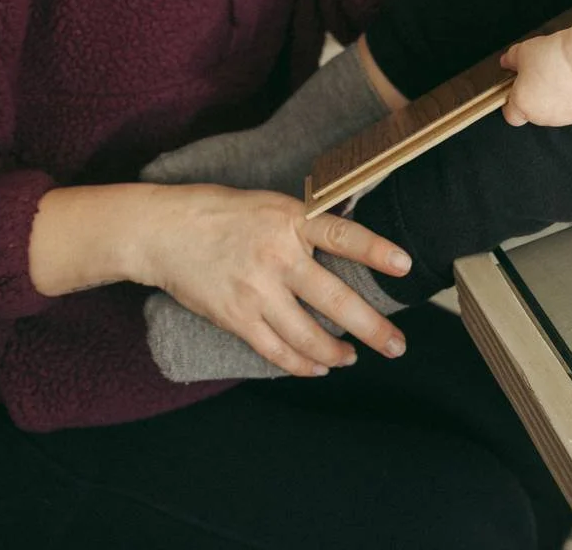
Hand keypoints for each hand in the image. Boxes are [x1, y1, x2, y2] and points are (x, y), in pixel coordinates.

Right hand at [139, 182, 409, 375]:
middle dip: (371, 327)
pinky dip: (301, 364)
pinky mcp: (236, 318)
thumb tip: (346, 246)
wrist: (166, 231)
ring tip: (353, 357)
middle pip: (334, 300)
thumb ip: (305, 225)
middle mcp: (277, 256)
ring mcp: (256, 290)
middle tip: (396, 345)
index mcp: (290, 220)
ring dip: (336, 352)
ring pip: (307, 335)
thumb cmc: (223, 213)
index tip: (405, 266)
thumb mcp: (271, 205)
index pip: (343, 235)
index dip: (376, 251)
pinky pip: (276, 351)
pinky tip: (318, 366)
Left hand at [500, 23, 571, 127]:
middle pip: (533, 112)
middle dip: (535, 97)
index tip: (516, 90)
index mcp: (523, 105)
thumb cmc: (552, 56)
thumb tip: (506, 62)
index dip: (512, 104)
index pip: (511, 116)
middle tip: (539, 77)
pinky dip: (571, 99)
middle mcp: (541, 117)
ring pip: (553, 111)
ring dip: (553, 99)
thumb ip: (510, 60)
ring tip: (559, 77)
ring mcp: (563, 118)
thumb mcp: (523, 51)